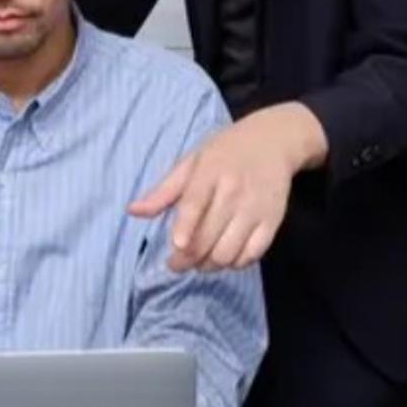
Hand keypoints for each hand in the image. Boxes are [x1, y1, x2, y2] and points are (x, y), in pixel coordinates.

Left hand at [128, 103, 326, 272]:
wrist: (274, 140)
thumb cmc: (225, 151)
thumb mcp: (191, 161)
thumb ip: (163, 190)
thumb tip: (132, 211)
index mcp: (210, 172)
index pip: (196, 203)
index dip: (186, 227)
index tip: (177, 246)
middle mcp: (234, 191)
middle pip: (209, 237)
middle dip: (188, 259)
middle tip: (176, 264)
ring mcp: (255, 208)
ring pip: (229, 252)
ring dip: (209, 265)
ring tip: (199, 262)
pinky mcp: (273, 221)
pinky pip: (252, 255)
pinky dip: (235, 263)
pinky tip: (225, 257)